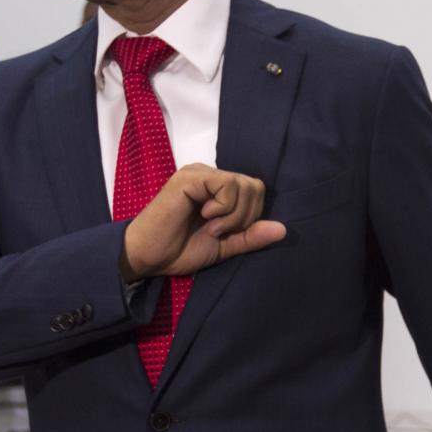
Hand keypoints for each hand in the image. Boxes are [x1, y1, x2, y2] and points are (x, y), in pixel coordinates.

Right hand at [119, 164, 285, 280]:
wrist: (148, 257)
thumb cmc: (179, 249)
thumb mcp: (224, 246)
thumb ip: (250, 236)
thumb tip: (283, 230)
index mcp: (219, 189)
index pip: (256, 191)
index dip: (251, 216)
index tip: (226, 233)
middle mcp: (211, 176)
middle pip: (255, 187)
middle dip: (244, 217)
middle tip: (217, 230)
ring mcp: (200, 173)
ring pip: (244, 185)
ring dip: (233, 215)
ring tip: (209, 226)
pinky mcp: (191, 177)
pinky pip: (227, 184)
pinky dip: (223, 207)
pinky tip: (204, 216)